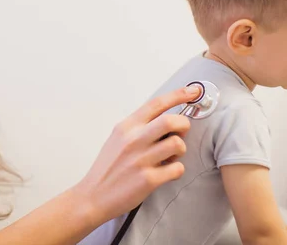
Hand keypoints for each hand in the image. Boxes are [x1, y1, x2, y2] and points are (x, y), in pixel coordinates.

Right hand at [74, 86, 197, 224]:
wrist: (93, 196)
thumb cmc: (107, 168)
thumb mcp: (117, 139)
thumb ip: (138, 128)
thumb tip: (165, 119)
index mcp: (126, 127)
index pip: (156, 104)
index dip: (178, 95)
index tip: (193, 91)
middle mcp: (133, 140)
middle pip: (171, 120)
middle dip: (184, 124)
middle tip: (182, 132)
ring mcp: (141, 160)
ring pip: (177, 144)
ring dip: (180, 150)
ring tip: (170, 156)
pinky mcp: (148, 179)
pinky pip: (177, 169)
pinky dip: (176, 170)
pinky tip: (166, 172)